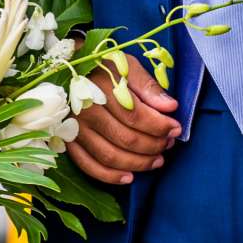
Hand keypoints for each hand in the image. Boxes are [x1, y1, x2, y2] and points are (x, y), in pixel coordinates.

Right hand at [69, 52, 179, 185]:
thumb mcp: (126, 66)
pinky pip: (88, 165)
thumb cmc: (102, 68)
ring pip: (110, 156)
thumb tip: (170, 107)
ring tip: (156, 161)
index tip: (175, 128)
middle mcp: (87, 111)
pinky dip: (109, 176)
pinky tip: (129, 177)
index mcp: (103, 89)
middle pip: (126, 138)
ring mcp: (76, 129)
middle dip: (153, 145)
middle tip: (168, 145)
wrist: (67, 71)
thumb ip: (148, 86)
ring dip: (138, 163)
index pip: (136, 116)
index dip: (160, 126)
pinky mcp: (69, 142)